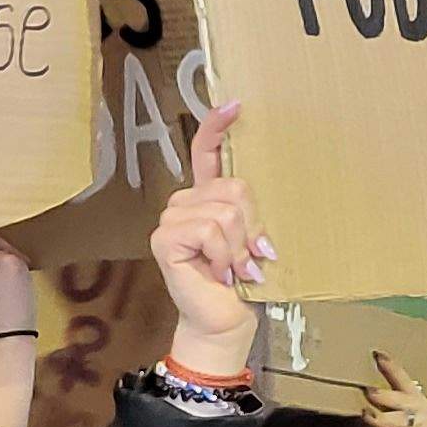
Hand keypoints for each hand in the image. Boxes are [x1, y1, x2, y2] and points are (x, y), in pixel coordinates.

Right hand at [151, 104, 268, 380]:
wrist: (226, 321)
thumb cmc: (244, 284)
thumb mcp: (255, 242)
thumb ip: (253, 218)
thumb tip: (261, 229)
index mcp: (208, 197)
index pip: (206, 151)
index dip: (217, 126)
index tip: (236, 105)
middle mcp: (186, 203)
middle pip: (233, 187)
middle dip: (251, 227)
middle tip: (248, 258)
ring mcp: (172, 219)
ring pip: (224, 211)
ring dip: (239, 247)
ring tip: (235, 269)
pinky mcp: (164, 238)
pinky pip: (208, 229)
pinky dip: (223, 254)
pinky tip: (220, 272)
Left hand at [358, 352, 426, 426]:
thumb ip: (377, 424)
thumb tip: (356, 413)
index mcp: (416, 404)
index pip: (401, 381)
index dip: (390, 367)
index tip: (376, 354)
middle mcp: (425, 408)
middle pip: (401, 395)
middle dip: (384, 394)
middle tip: (367, 391)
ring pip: (399, 415)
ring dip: (381, 417)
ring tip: (366, 415)